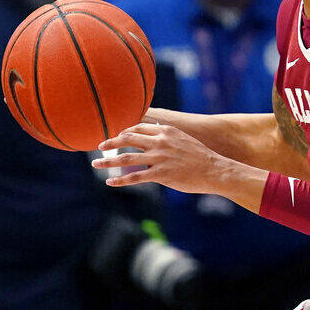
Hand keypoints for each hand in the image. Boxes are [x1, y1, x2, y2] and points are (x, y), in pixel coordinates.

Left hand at [94, 123, 229, 194]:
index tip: (116, 136)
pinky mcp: (160, 174)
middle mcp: (160, 142)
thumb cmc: (200, 156)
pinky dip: (120, 180)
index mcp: (165, 131)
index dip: (124, 131)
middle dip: (111, 142)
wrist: (214, 170)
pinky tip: (110, 182)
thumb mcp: (183, 139)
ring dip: (108, 161)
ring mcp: (159, 158)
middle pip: (128, 139)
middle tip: (99, 146)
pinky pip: (135, 178)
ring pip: (126, 158)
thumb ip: (167, 136)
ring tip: (95, 164)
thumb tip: (156, 132)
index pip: (138, 127)